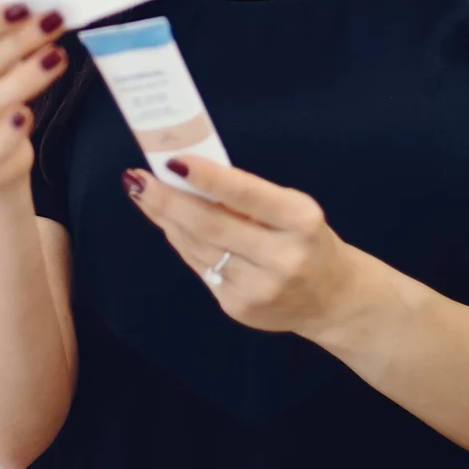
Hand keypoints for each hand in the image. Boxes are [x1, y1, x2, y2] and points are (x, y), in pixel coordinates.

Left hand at [126, 157, 370, 336]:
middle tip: (137, 178)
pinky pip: (199, 266)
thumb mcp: (293, 208)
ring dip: (165, 218)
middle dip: (166, 199)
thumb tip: (187, 172)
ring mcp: (258, 288)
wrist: (331, 299)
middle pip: (208, 224)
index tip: (172, 161)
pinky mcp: (238, 308)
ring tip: (144, 193)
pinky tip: (170, 223)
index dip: (207, 178)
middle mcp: (281, 257)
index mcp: (301, 221)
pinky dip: (182, 241)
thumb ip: (247, 195)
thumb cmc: (306, 239)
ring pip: (196, 246)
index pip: (245, 194)